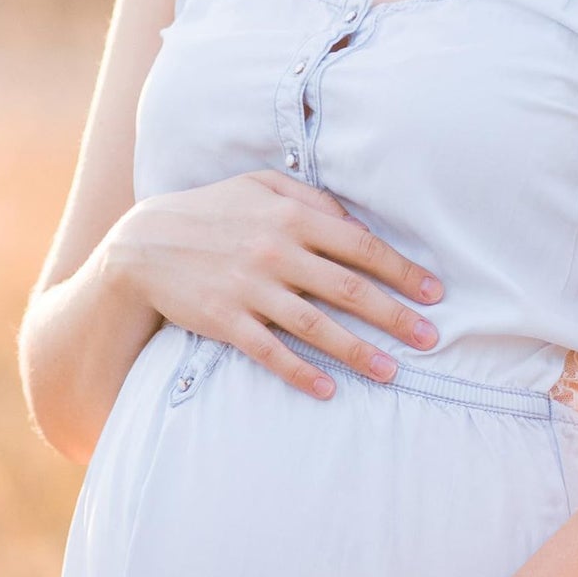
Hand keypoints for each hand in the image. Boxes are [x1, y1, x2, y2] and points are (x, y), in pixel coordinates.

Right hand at [102, 170, 443, 400]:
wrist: (143, 245)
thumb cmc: (212, 211)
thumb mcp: (259, 186)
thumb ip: (311, 201)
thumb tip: (357, 224)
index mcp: (290, 218)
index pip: (359, 247)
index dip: (402, 270)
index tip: (434, 293)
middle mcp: (275, 253)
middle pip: (348, 289)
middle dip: (394, 315)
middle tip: (431, 338)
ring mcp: (250, 290)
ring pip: (316, 326)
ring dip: (358, 351)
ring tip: (392, 372)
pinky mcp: (226, 321)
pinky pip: (271, 352)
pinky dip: (301, 373)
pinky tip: (329, 390)